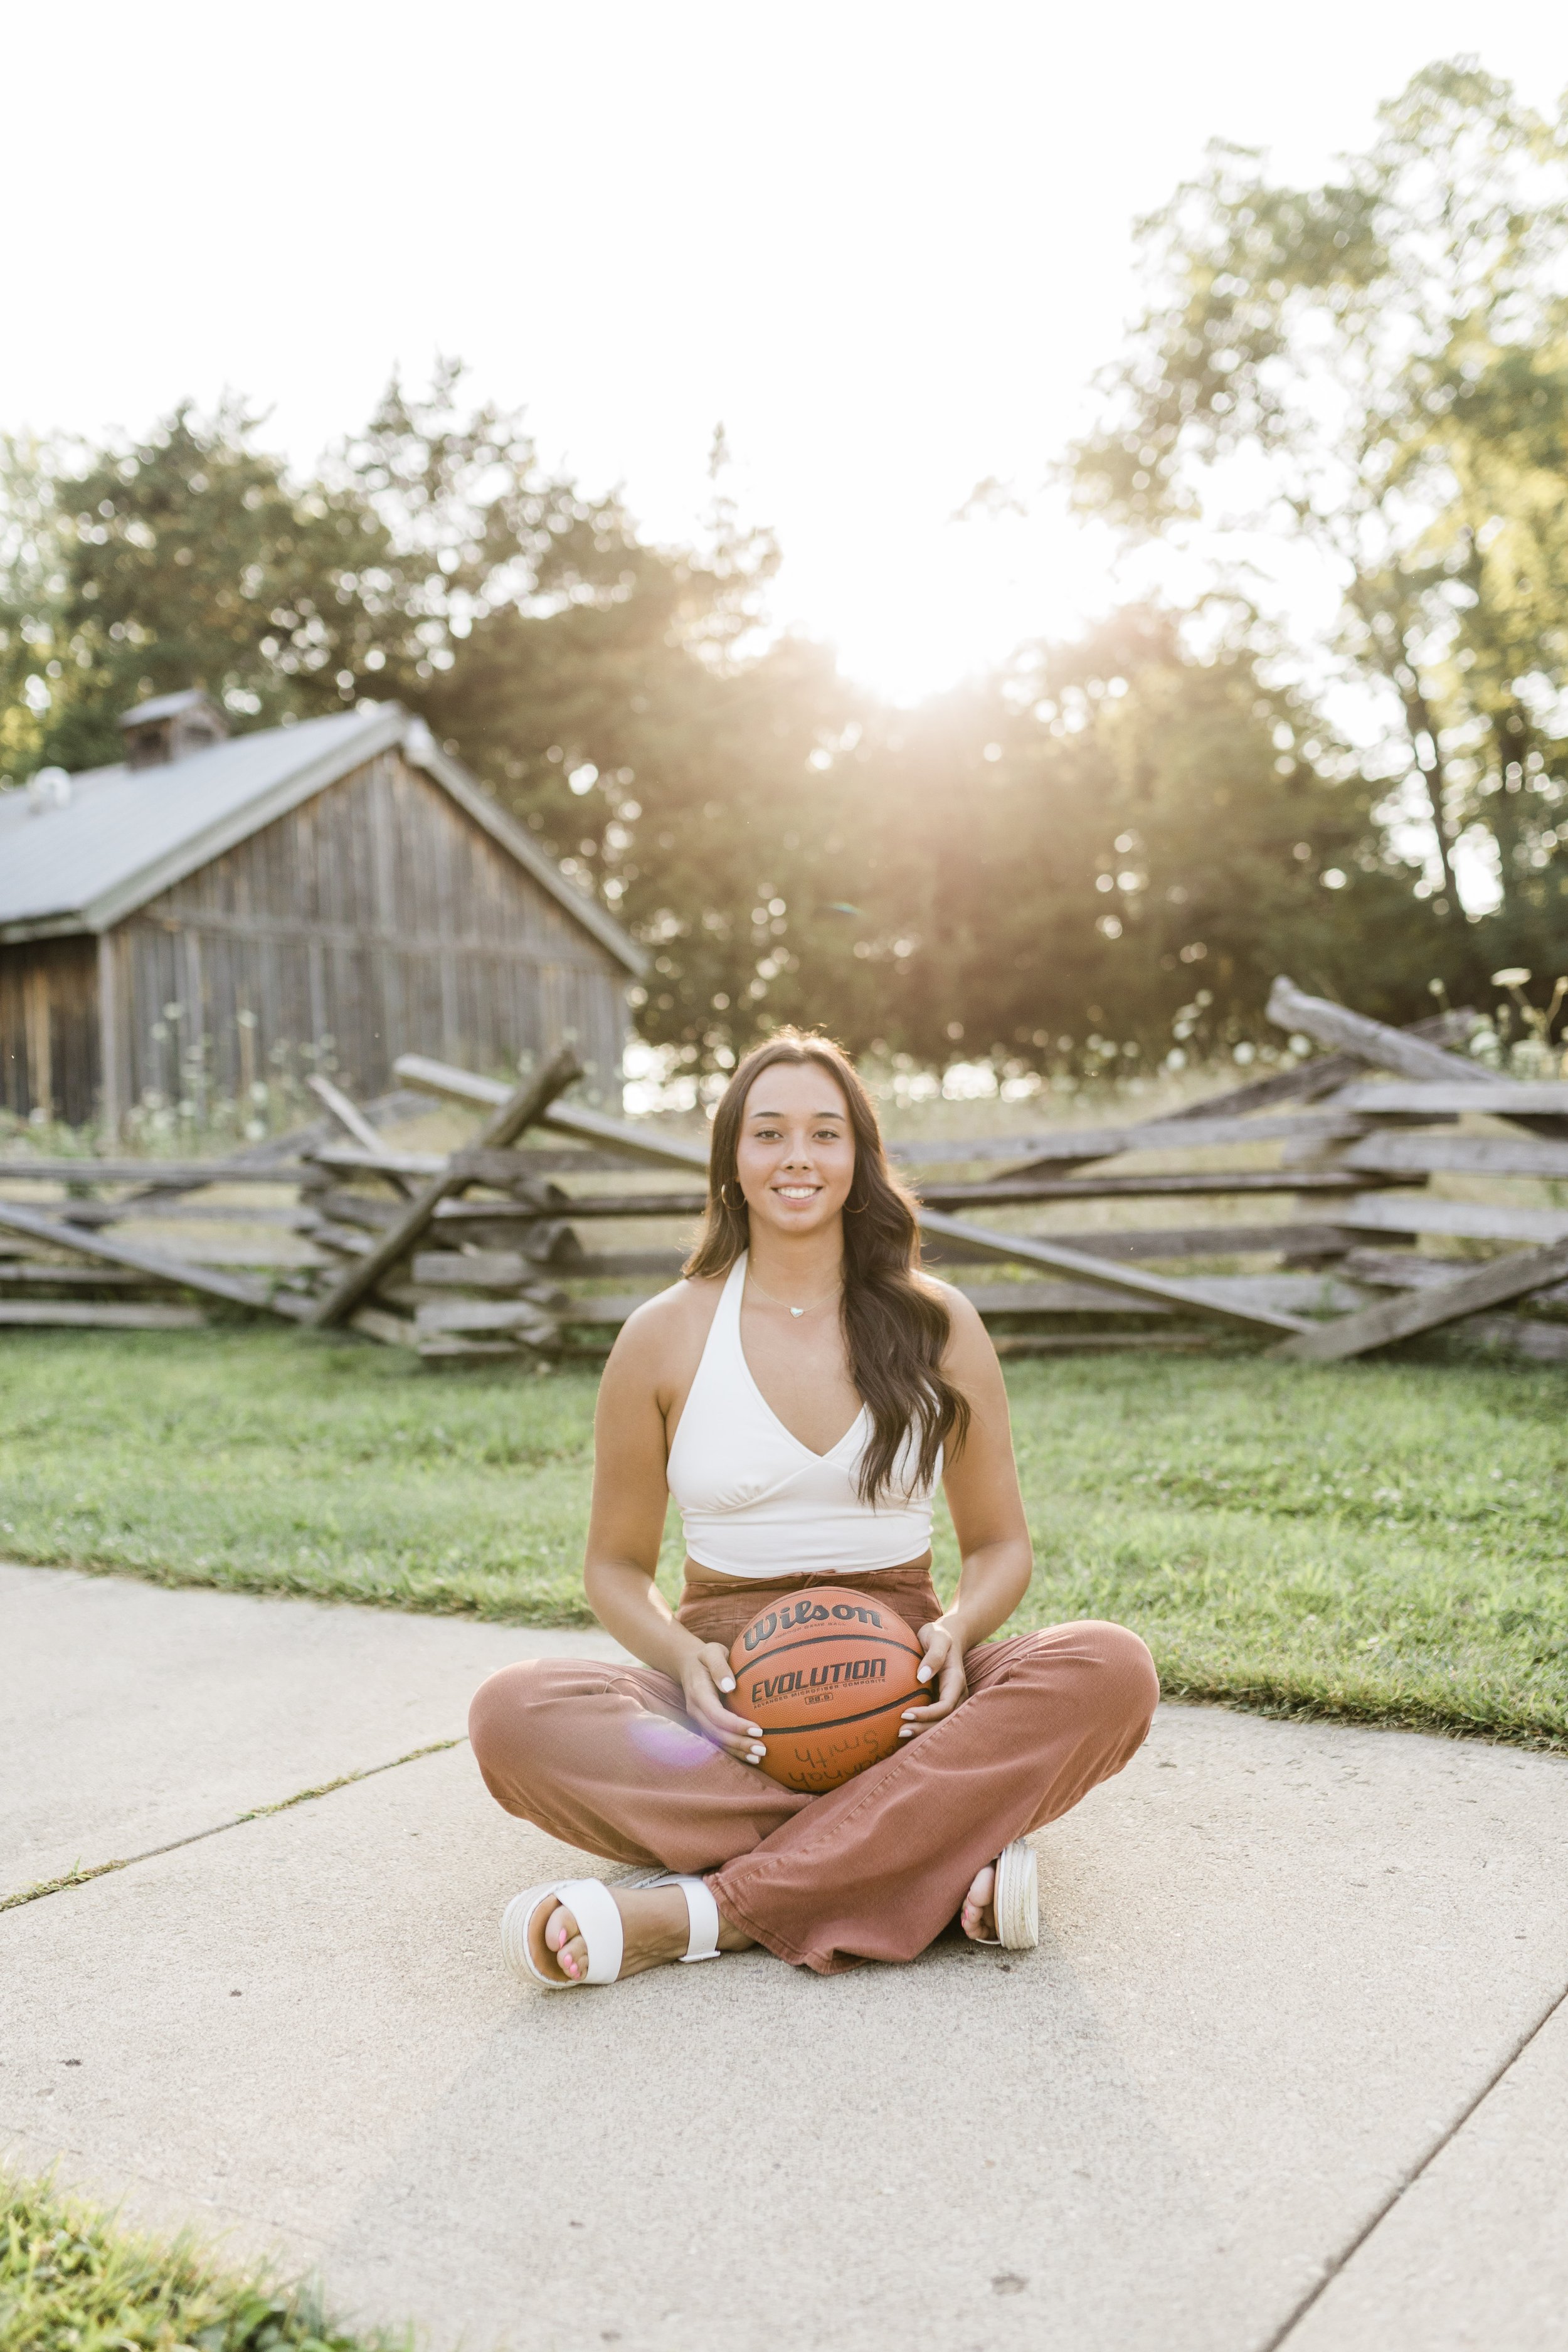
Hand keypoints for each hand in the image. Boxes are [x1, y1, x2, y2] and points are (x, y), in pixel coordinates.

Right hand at [680, 1642, 768, 1765]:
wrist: (687, 1663)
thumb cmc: (705, 1656)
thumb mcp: (712, 1651)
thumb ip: (719, 1666)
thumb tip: (730, 1686)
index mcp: (698, 1693)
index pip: (716, 1715)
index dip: (736, 1725)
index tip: (757, 1729)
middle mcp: (696, 1710)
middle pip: (717, 1733)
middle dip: (739, 1743)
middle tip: (762, 1749)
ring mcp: (698, 1719)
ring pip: (716, 1741)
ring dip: (737, 1751)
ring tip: (758, 1757)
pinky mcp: (704, 1723)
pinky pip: (717, 1740)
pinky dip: (732, 1750)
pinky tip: (749, 1756)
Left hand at [898, 1614, 968, 1737]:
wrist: (948, 1635)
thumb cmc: (939, 1635)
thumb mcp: (937, 1637)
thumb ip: (933, 1655)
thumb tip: (921, 1677)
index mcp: (956, 1681)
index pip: (945, 1705)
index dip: (928, 1714)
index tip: (906, 1714)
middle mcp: (956, 1694)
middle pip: (943, 1719)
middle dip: (923, 1728)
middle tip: (900, 1731)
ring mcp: (949, 1698)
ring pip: (939, 1721)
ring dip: (922, 1730)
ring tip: (900, 1734)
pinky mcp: (940, 1699)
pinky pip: (933, 1716)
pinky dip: (920, 1723)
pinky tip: (902, 1726)